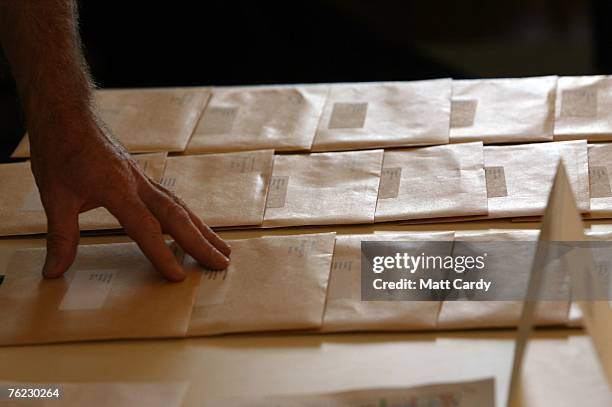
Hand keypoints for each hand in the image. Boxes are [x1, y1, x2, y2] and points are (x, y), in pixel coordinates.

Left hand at [28, 114, 230, 280]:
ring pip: (180, 207)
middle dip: (201, 242)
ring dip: (202, 229)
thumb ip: (61, 235)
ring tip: (222, 249)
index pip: (146, 227)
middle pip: (177, 216)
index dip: (162, 253)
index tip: (178, 276)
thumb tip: (53, 271)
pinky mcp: (142, 177)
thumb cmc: (60, 150)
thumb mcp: (54, 195)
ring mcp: (144, 179)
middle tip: (222, 263)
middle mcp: (138, 184)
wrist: (67, 114)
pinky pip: (172, 199)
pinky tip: (194, 227)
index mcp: (117, 188)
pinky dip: (188, 217)